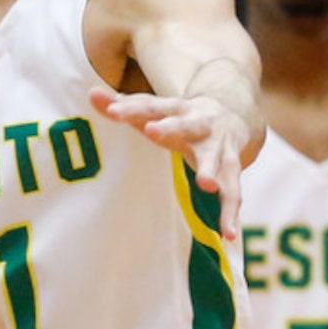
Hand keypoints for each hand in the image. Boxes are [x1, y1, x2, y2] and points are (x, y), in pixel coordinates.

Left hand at [91, 83, 245, 241]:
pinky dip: (231, 214)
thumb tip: (91, 93)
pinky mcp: (232, 168)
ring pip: (216, 157)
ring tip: (206, 185)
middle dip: (172, 127)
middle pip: (186, 124)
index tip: (112, 111)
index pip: (150, 106)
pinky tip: (228, 235)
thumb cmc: (181, 118)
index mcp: (176, 109)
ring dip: (211, 170)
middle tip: (153, 132)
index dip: (130, 108)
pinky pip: (233, 192)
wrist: (236, 112)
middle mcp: (200, 124)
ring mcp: (218, 146)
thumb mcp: (156, 111)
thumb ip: (125, 105)